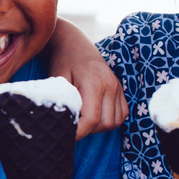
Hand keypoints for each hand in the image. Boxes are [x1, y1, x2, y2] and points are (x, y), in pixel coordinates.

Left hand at [47, 19, 126, 138]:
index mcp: (93, 83)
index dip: (79, 132)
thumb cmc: (62, 61)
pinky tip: (95, 116)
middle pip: (105, 123)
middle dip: (88, 131)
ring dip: (100, 127)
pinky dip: (110, 120)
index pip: (91, 119)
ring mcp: (117, 86)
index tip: (66, 135)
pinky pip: (122, 114)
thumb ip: (62, 102)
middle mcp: (109, 85)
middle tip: (73, 127)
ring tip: (83, 121)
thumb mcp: (57, 79)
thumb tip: (61, 125)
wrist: (74, 43)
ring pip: (115, 122)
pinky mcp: (120, 88)